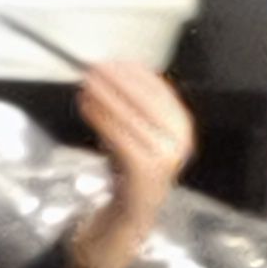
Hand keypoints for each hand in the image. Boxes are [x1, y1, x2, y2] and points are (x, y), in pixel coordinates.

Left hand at [73, 53, 194, 212]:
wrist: (137, 206)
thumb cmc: (136, 161)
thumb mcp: (143, 127)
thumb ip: (134, 101)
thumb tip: (110, 68)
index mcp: (181, 125)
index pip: (157, 88)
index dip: (131, 71)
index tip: (110, 61)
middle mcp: (178, 139)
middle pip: (144, 98)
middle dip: (116, 80)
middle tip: (93, 69)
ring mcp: (164, 155)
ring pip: (129, 115)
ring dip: (104, 96)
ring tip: (85, 85)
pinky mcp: (144, 168)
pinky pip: (118, 135)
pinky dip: (99, 117)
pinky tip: (85, 106)